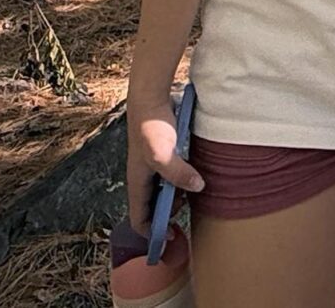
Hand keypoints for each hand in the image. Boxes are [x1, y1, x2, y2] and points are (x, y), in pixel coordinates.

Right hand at [125, 93, 203, 237]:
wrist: (151, 99)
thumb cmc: (151, 128)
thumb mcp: (163, 154)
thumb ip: (178, 173)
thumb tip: (197, 188)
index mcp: (137, 184)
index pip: (139, 219)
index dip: (152, 232)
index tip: (172, 236)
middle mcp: (143, 179)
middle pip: (153, 208)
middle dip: (168, 214)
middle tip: (187, 206)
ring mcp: (153, 167)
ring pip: (163, 192)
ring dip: (176, 197)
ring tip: (192, 191)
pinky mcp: (165, 156)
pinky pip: (172, 177)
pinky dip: (182, 182)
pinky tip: (196, 176)